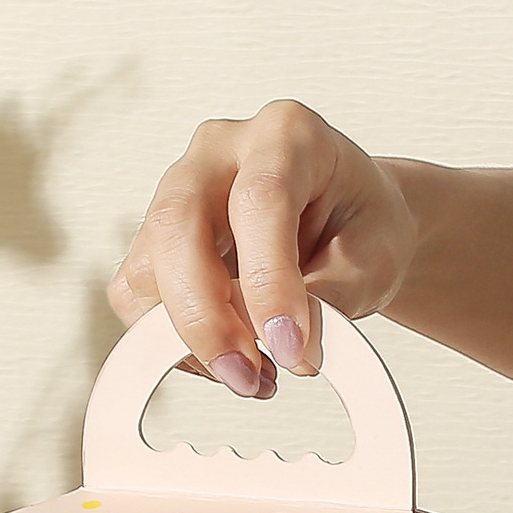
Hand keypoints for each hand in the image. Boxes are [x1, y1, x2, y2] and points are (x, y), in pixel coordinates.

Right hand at [110, 101, 418, 393]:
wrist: (353, 225)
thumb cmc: (362, 227)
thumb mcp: (374, 259)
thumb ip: (332, 299)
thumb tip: (289, 350)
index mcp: (286, 135)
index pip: (260, 201)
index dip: (268, 282)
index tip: (289, 347)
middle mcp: (221, 153)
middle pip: (178, 225)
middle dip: (207, 316)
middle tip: (248, 375)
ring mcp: (179, 191)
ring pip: (149, 266)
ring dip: (190, 338)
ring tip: (251, 377)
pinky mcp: (157, 238)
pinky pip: (139, 295)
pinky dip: (175, 341)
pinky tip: (227, 359)